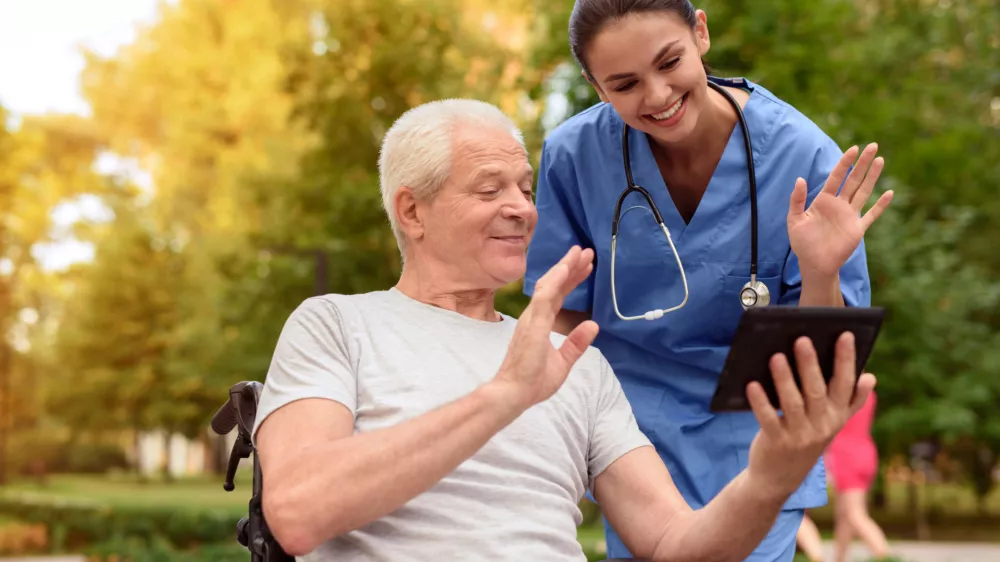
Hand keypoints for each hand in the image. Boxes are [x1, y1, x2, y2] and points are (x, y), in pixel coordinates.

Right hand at [492, 246, 599, 409]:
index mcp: (539, 323)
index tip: (585, 266)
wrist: (514, 394)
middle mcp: (533, 316)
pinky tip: (566, 269)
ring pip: (549, 285)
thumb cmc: (532, 381)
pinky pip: (544, 297)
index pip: (557, 295)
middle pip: (554, 285)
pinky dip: (556, 281)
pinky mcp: (532, 324)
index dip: (571, 280)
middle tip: (586, 251)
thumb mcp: (562, 361)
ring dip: (565, 268)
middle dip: (570, 267)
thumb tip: (593, 325)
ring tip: (580, 253)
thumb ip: (576, 343)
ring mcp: (531, 318)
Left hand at [745, 332, 876, 499]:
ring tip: (776, 356)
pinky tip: (752, 383)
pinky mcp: (777, 442)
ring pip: (793, 403)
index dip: (846, 360)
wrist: (780, 478)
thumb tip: (870, 377)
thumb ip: (851, 400)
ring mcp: (800, 436)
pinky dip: (760, 401)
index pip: (845, 384)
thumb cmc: (806, 438)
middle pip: (817, 390)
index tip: (845, 335)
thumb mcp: (832, 423)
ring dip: (784, 379)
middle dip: (810, 364)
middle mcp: (822, 426)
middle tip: (802, 339)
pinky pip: (768, 418)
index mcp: (837, 416)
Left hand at [787, 144, 893, 278]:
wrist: (813, 264)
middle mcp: (839, 205)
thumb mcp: (794, 220)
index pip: (837, 177)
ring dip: (872, 177)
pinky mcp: (857, 229)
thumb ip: (797, 200)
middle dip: (862, 163)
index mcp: (824, 200)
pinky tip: (889, 193)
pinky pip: (871, 215)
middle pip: (853, 179)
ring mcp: (850, 216)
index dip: (844, 163)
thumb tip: (800, 179)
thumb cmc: (802, 243)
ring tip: (880, 160)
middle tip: (872, 145)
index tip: (853, 148)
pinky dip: (880, 205)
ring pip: (864, 191)